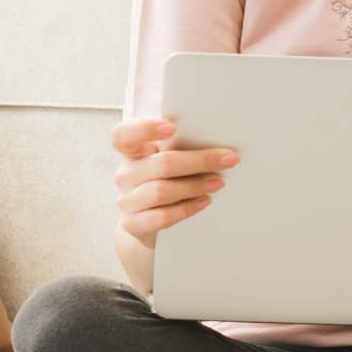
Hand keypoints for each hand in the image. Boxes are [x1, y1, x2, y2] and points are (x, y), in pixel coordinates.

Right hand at [111, 118, 238, 247]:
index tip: (173, 127)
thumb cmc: (164, 178)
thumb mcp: (166, 157)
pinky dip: (187, 208)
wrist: (148, 220)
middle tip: (227, 159)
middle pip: (161, 164)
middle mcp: (125, 174)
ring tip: (218, 182)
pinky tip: (204, 201)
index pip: (123, 135)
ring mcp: (127, 201)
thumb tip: (217, 134)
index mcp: (130, 151)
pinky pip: (162, 217)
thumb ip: (179, 144)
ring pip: (162, 191)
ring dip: (195, 186)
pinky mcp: (133, 224)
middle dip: (199, 161)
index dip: (144, 129)